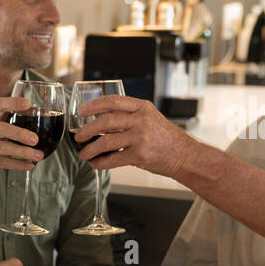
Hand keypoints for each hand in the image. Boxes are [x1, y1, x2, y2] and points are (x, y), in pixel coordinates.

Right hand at [0, 96, 42, 190]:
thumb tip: (33, 118)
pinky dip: (17, 164)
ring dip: (23, 152)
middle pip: (1, 128)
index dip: (12, 103)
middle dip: (20, 134)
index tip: (28, 104)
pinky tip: (28, 165)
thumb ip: (4, 123)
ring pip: (3, 147)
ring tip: (38, 155)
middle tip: (35, 139)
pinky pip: (2, 162)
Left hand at [73, 95, 199, 178]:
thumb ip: (129, 117)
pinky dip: (101, 163)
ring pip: (106, 141)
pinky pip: (113, 159)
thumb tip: (101, 122)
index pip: (113, 101)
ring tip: (83, 154)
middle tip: (79, 136)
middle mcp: (141, 120)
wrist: (185, 155)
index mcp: (142, 108)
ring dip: (91, 149)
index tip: (81, 111)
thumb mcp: (150, 119)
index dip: (94, 105)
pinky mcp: (140, 156)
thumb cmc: (166, 138)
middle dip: (88, 129)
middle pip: (106, 121)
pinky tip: (96, 164)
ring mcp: (141, 138)